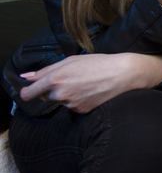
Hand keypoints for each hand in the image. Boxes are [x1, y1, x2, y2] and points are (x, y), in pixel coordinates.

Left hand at [19, 53, 161, 113]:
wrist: (124, 74)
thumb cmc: (98, 63)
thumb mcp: (71, 60)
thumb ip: (46, 70)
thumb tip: (26, 77)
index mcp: (55, 78)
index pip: (29, 93)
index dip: (27, 92)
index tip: (30, 90)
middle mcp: (61, 94)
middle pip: (45, 97)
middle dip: (52, 90)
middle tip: (70, 79)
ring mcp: (72, 104)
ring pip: (61, 101)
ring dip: (68, 94)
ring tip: (85, 83)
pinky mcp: (82, 111)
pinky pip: (73, 107)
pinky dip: (79, 100)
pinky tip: (91, 91)